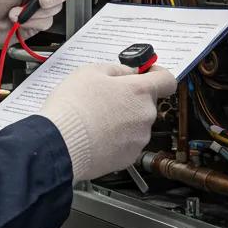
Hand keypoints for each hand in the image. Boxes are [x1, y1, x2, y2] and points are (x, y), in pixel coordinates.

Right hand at [40, 63, 176, 181]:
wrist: (61, 143)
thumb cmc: (74, 107)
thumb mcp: (90, 72)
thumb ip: (117, 69)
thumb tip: (128, 72)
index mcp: (139, 91)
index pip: (166, 80)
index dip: (157, 74)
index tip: (146, 73)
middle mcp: (145, 115)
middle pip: (147, 102)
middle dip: (130, 99)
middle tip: (106, 98)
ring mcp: (139, 139)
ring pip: (136, 123)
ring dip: (123, 119)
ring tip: (96, 118)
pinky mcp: (129, 157)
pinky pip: (127, 142)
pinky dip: (116, 138)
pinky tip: (97, 134)